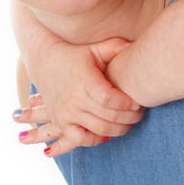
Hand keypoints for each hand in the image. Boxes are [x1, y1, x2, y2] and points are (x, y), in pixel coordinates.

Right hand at [15, 37, 143, 155]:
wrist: (44, 62)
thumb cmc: (75, 55)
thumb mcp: (93, 50)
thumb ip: (114, 47)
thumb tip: (133, 45)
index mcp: (84, 81)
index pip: (109, 99)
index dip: (126, 104)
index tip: (137, 102)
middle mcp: (74, 99)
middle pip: (108, 116)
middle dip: (129, 118)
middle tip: (139, 114)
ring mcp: (66, 113)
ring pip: (98, 129)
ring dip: (118, 130)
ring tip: (128, 124)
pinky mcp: (61, 122)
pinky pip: (81, 140)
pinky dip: (96, 140)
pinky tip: (107, 133)